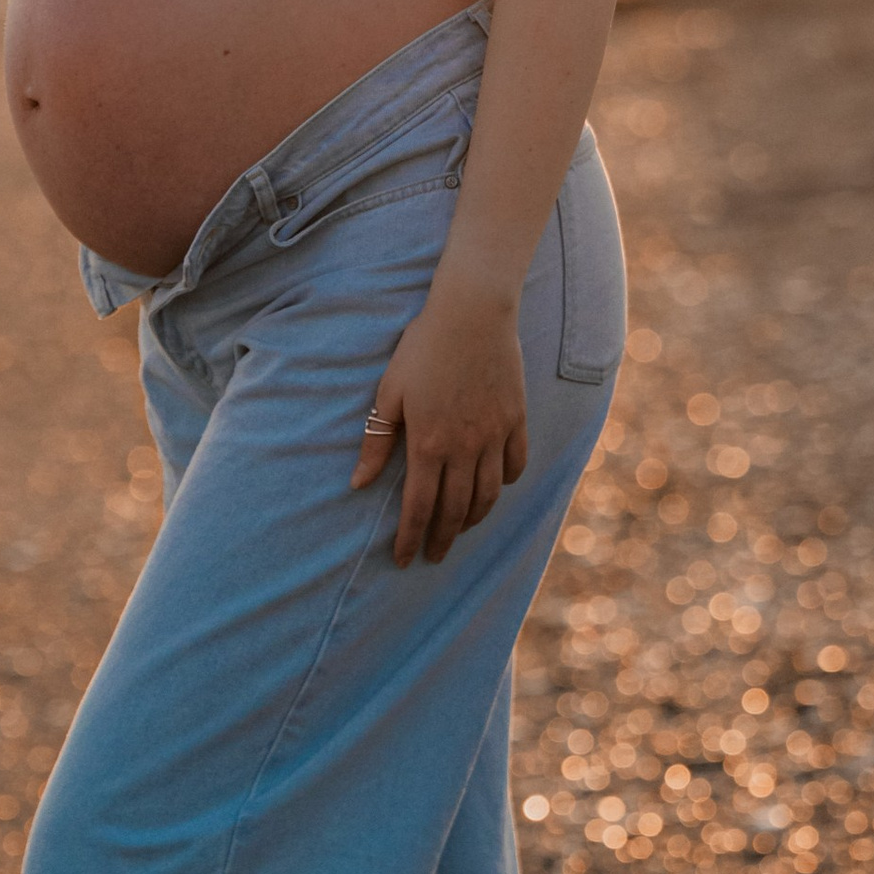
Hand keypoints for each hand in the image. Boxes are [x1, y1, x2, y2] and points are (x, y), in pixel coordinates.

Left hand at [348, 289, 527, 566]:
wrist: (472, 313)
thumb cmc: (423, 348)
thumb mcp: (389, 393)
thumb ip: (376, 441)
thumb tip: (358, 483)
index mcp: (429, 444)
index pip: (419, 507)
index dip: (410, 538)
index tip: (404, 560)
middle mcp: (465, 448)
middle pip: (455, 510)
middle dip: (443, 539)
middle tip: (434, 556)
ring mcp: (495, 435)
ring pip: (489, 494)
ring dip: (473, 519)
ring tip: (460, 529)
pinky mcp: (516, 420)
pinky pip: (515, 465)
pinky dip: (505, 484)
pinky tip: (493, 490)